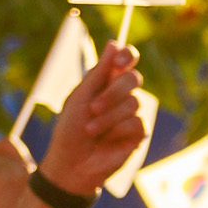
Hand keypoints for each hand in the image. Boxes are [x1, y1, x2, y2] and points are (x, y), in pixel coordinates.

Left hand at [39, 47, 152, 199]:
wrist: (72, 164)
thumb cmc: (70, 129)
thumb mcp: (80, 97)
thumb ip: (98, 72)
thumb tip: (113, 43)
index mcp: (106, 83)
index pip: (125, 61)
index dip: (127, 56)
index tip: (119, 60)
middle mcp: (121, 96)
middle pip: (132, 79)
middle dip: (113, 93)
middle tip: (93, 108)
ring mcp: (130, 115)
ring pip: (133, 103)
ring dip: (108, 118)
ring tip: (91, 130)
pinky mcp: (137, 134)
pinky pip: (137, 123)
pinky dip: (117, 132)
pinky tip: (106, 141)